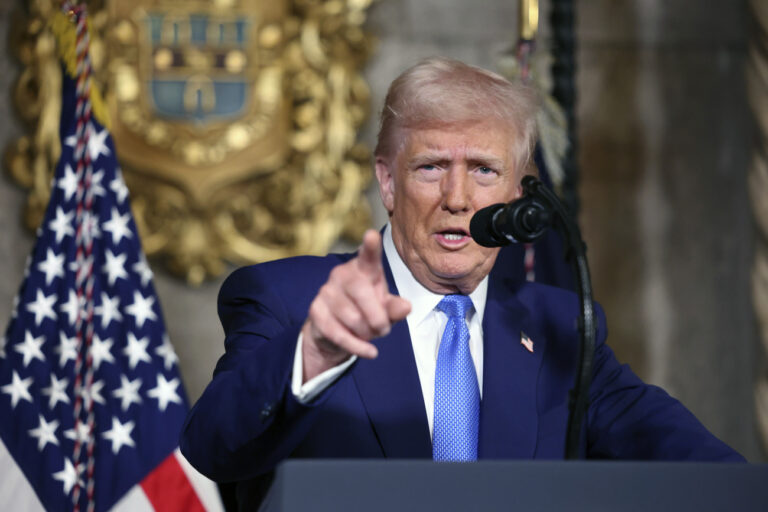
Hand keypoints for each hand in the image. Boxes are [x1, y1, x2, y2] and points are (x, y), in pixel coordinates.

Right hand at [301, 229, 410, 381]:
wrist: (336, 331)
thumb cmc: (366, 311)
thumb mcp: (385, 309)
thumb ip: (395, 308)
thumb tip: (405, 307)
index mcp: (364, 269)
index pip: (368, 256)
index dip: (370, 246)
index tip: (372, 235)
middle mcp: (342, 274)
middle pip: (362, 293)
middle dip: (377, 318)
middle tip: (384, 330)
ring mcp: (326, 291)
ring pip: (352, 317)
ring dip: (367, 333)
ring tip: (371, 335)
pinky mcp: (316, 310)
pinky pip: (338, 333)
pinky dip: (357, 346)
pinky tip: (369, 351)